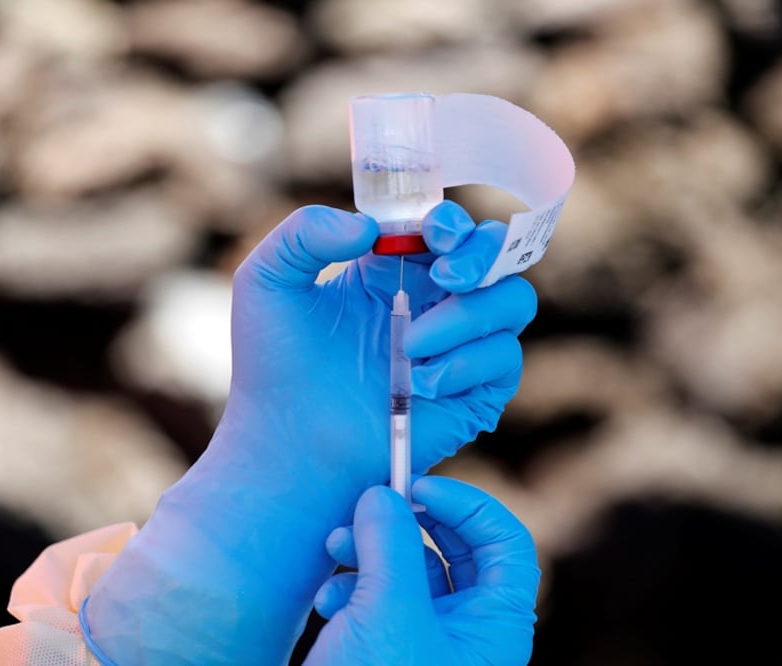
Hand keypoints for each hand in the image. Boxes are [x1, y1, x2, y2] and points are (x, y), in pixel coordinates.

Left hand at [85, 202, 537, 663]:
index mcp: (393, 269)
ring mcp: (460, 348)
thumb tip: (370, 226)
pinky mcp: (475, 394)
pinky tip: (418, 384)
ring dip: (467, 316)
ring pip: (513, 301)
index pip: (446, 226)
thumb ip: (304, 232)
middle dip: (482, 254)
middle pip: (499, 253)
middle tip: (443, 275)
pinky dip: (465, 364)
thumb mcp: (268, 281)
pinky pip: (505, 359)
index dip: (450, 220)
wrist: (287, 444)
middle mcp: (434, 302)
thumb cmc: (272, 367)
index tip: (430, 232)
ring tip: (409, 346)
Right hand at [308, 476, 539, 664]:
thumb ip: (391, 544)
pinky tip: (329, 597)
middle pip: (453, 549)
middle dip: (407, 523)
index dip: (467, 505)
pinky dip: (353, 586)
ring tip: (336, 547)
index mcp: (494, 625)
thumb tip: (383, 495)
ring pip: (409, 570)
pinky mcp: (388, 646)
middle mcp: (467, 630)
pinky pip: (379, 597)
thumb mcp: (389, 612)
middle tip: (371, 505)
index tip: (418, 487)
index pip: (504, 542)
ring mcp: (427, 639)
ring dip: (369, 550)